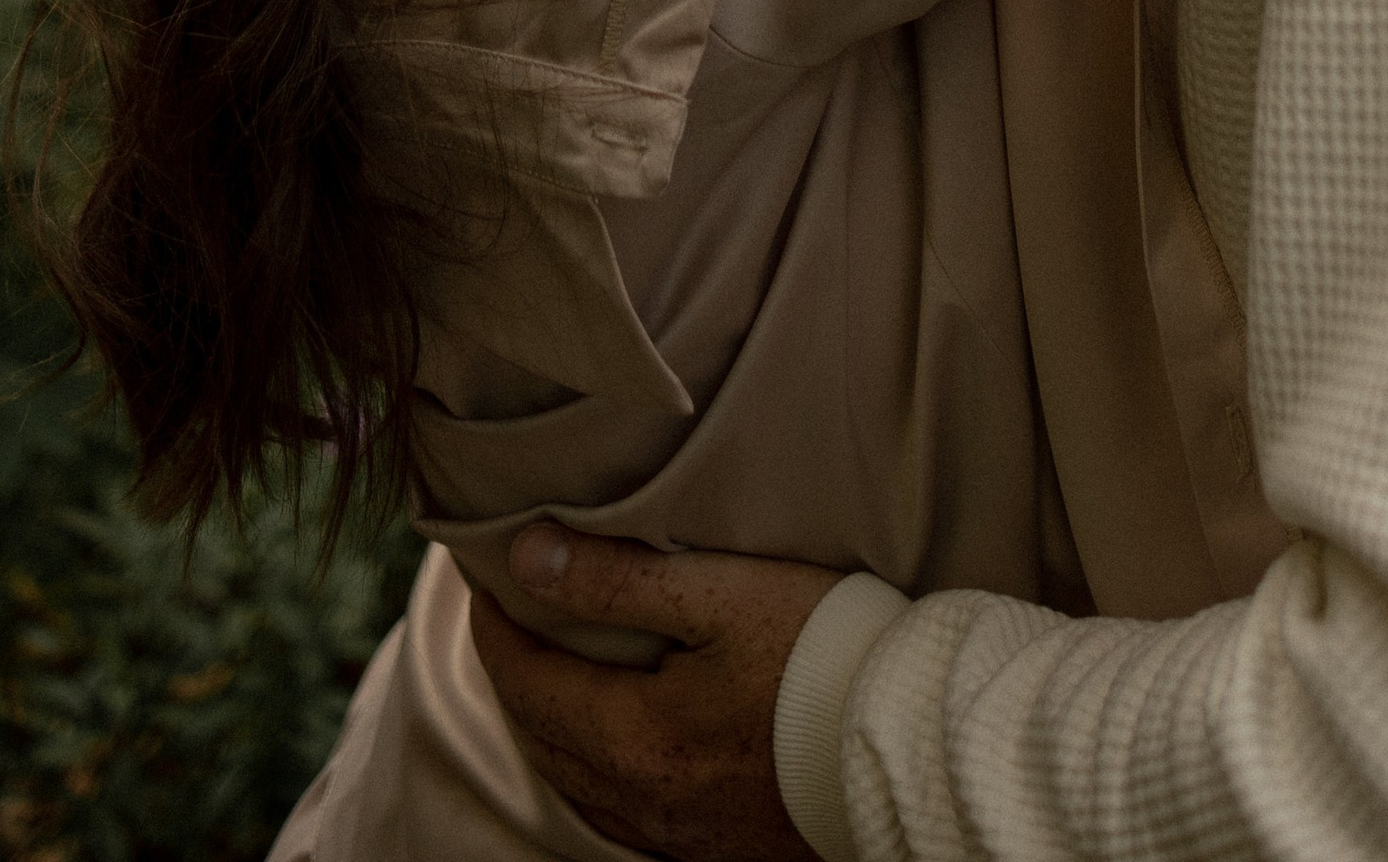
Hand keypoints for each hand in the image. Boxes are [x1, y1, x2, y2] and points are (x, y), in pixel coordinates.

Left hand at [472, 525, 841, 861]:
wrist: (907, 738)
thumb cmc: (820, 652)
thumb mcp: (719, 592)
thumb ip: (617, 577)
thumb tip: (527, 554)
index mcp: (634, 739)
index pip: (527, 682)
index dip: (494, 627)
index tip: (479, 580)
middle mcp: (645, 800)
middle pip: (544, 738)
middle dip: (514, 674)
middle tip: (505, 616)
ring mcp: (680, 831)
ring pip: (579, 784)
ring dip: (550, 725)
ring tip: (548, 670)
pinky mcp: (715, 844)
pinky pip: (623, 812)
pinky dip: (595, 769)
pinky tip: (612, 745)